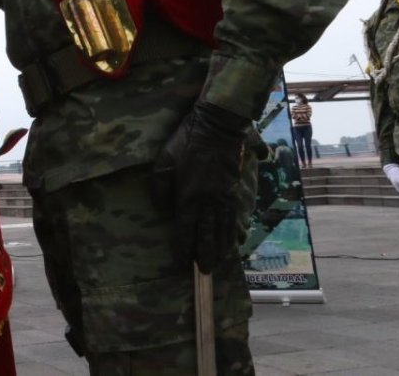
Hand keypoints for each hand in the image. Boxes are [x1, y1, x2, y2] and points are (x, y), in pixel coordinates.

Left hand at [152, 102, 249, 273]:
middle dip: (206, 255)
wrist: (218, 126)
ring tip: (220, 262)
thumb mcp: (162, 163)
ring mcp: (225, 197)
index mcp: (189, 198)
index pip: (185, 230)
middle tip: (205, 272)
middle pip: (208, 236)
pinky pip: (237, 216)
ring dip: (223, 248)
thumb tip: (163, 209)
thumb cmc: (185, 142)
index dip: (184, 248)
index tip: (183, 262)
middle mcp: (209, 203)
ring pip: (225, 230)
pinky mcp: (237, 190)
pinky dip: (237, 230)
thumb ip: (160, 189)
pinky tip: (238, 239)